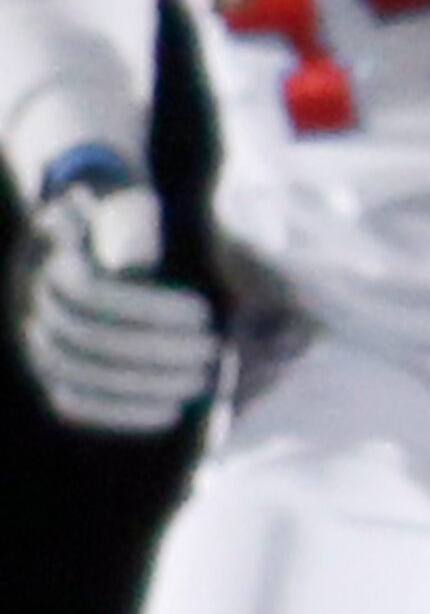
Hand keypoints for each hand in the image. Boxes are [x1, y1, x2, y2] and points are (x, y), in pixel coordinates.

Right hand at [16, 177, 218, 432]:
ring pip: (82, 377)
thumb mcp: (122, 200)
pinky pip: (75, 402)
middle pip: (91, 340)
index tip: (205, 313)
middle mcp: (30, 304)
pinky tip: (169, 413)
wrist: (83, 232)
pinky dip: (120, 413)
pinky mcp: (49, 372)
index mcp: (47, 258)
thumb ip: (126, 219)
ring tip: (202, 381)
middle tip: (214, 352)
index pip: (93, 294)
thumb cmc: (117, 212)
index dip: (150, 309)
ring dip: (146, 386)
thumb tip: (137, 266)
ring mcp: (35, 342)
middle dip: (158, 350)